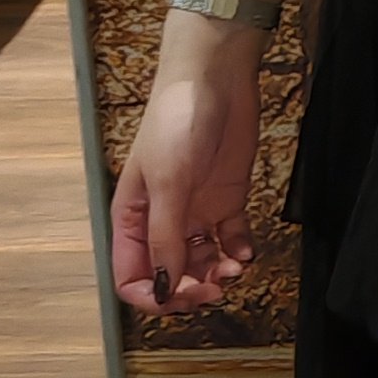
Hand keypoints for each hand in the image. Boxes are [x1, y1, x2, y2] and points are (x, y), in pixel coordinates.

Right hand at [111, 33, 262, 315]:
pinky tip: (246, 249)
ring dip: (217, 275)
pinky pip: (230, 240)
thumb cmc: (178, 122)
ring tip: (234, 267)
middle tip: (216, 290)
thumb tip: (166, 288)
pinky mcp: (226, 200)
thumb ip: (166, 238)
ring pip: (202, 264)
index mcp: (133, 219)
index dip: (153, 296)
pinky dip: (238, 251)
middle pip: (169, 276)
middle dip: (190, 291)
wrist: (215, 79)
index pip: (131, 277)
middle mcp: (161, 221)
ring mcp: (195, 212)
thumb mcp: (168, 183)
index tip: (181, 299)